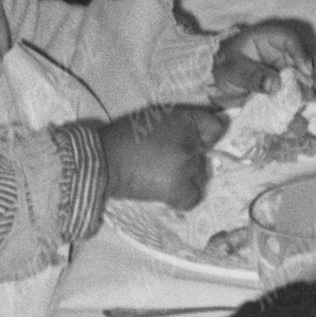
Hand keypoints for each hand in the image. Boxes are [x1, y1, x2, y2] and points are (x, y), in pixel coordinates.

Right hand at [99, 102, 223, 212]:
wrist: (100, 161)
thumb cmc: (120, 139)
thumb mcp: (151, 120)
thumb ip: (176, 126)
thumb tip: (197, 139)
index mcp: (183, 119)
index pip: (215, 127)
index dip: (207, 137)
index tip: (199, 144)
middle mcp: (189, 140)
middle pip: (204, 155)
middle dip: (190, 158)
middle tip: (166, 162)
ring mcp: (186, 165)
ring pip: (200, 175)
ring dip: (186, 177)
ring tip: (161, 176)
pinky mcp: (178, 187)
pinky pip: (193, 197)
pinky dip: (183, 197)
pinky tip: (167, 192)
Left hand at [207, 15, 315, 105]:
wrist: (214, 84)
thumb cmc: (221, 68)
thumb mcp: (232, 71)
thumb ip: (252, 77)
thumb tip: (275, 85)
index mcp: (264, 38)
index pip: (288, 38)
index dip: (299, 52)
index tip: (305, 71)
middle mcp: (276, 49)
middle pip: (300, 55)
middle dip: (307, 73)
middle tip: (309, 90)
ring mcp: (280, 64)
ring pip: (300, 71)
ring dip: (305, 84)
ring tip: (306, 98)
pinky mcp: (281, 79)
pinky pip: (294, 84)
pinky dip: (299, 93)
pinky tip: (301, 103)